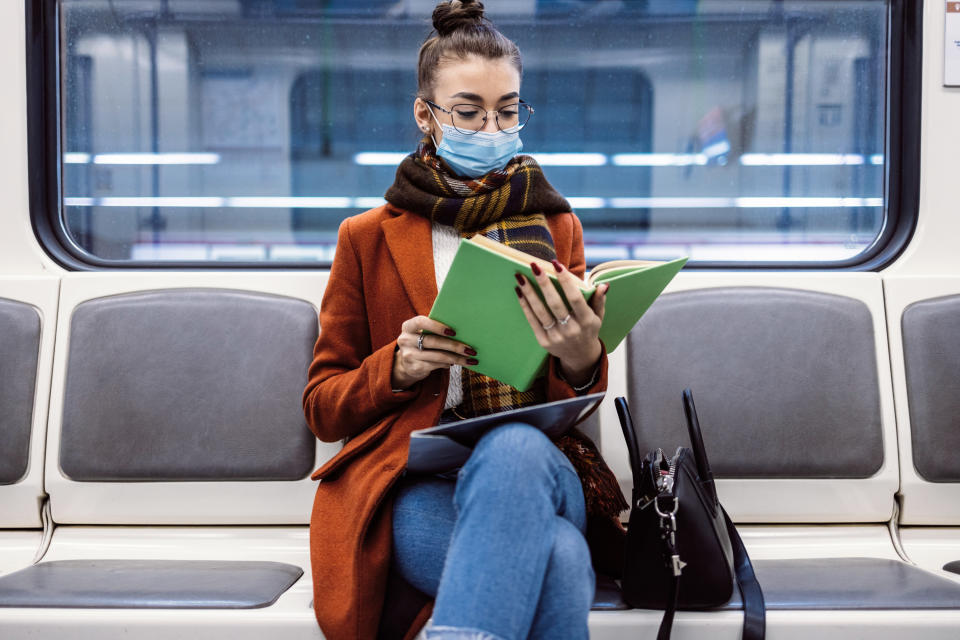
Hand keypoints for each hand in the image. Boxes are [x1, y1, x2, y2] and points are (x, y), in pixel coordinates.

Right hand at [392, 315, 477, 389]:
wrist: (406, 364)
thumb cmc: (420, 343)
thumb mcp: (423, 334)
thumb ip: (435, 329)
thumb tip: (463, 332)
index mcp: (408, 327)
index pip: (421, 322)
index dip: (437, 326)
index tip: (453, 332)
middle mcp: (406, 340)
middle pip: (432, 341)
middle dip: (454, 345)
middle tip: (470, 349)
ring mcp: (409, 355)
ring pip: (437, 356)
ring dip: (456, 358)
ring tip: (469, 359)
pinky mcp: (414, 368)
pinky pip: (436, 365)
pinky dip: (448, 364)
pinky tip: (456, 363)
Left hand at [514, 260, 606, 387]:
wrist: (580, 356)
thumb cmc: (588, 330)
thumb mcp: (598, 316)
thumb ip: (599, 300)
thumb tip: (603, 285)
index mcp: (586, 320)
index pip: (575, 298)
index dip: (566, 281)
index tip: (556, 264)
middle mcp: (571, 329)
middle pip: (555, 303)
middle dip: (544, 283)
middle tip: (534, 266)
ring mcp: (557, 337)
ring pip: (541, 311)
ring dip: (529, 293)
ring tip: (520, 277)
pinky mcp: (544, 341)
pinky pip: (533, 321)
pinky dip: (525, 306)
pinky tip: (519, 292)